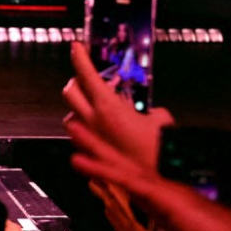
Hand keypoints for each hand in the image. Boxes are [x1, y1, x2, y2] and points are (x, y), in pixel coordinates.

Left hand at [62, 42, 174, 171]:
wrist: (154, 183)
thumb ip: (150, 112)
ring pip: (70, 115)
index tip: (76, 46)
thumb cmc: (159, 152)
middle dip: (76, 81)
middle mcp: (92, 121)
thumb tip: (150, 113)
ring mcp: (88, 138)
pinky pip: (79, 137)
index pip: (86, 74)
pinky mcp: (90, 154)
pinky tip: (100, 131)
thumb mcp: (161, 121)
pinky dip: (85, 129)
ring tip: (95, 107)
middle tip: (88, 78)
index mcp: (108, 106)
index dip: (79, 57)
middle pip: (69, 91)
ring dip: (79, 108)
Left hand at [67, 120, 230, 230]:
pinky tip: (78, 159)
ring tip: (73, 129)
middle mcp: (164, 191)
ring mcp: (165, 191)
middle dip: (98, 146)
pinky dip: (101, 168)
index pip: (129, 180)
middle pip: (123, 164)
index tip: (87, 154)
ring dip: (95, 148)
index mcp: (164, 203)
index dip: (108, 166)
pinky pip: (126, 180)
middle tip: (75, 127)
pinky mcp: (165, 198)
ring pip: (122, 165)